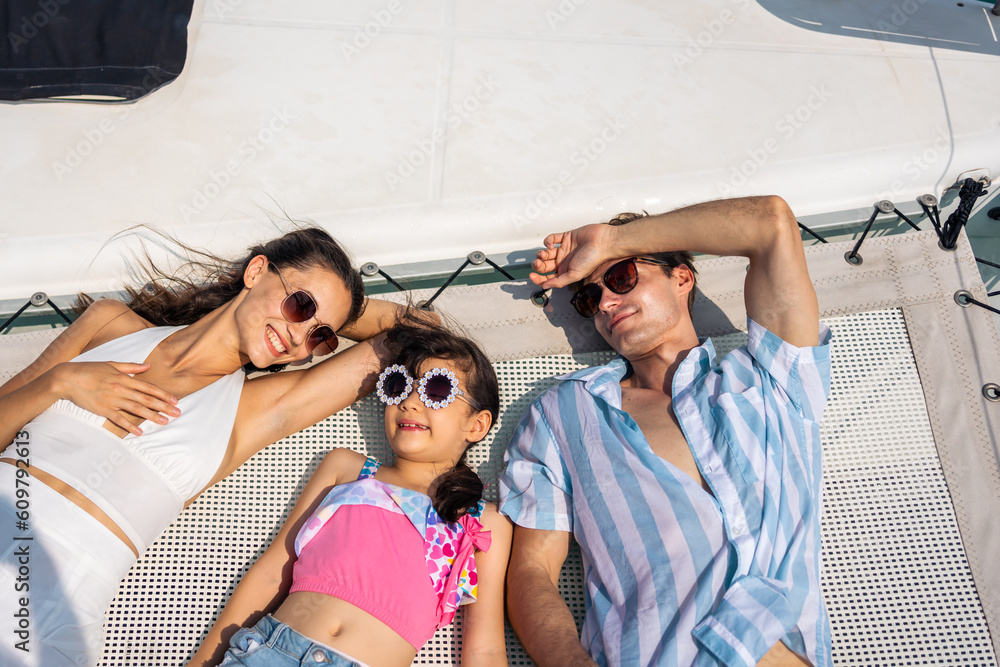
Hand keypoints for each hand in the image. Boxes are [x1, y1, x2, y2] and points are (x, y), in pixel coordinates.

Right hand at [54, 361, 179, 435]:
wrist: (68, 378)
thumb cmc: (90, 370)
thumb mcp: (112, 364)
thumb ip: (131, 367)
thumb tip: (148, 366)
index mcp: (124, 378)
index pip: (149, 388)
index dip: (163, 395)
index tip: (175, 400)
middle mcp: (121, 389)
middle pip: (147, 399)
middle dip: (164, 407)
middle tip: (177, 413)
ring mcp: (112, 400)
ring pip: (137, 409)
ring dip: (152, 416)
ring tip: (165, 422)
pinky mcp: (103, 409)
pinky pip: (118, 419)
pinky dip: (129, 426)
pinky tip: (139, 432)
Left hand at [529, 223, 617, 288]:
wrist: (602, 242)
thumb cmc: (593, 259)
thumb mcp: (574, 275)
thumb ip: (559, 281)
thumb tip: (545, 286)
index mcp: (566, 272)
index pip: (548, 277)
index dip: (539, 278)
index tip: (532, 276)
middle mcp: (564, 261)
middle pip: (545, 265)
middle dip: (539, 265)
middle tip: (538, 264)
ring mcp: (564, 249)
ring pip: (546, 252)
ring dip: (541, 254)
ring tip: (544, 254)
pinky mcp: (565, 237)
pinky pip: (552, 239)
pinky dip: (548, 241)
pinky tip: (550, 244)